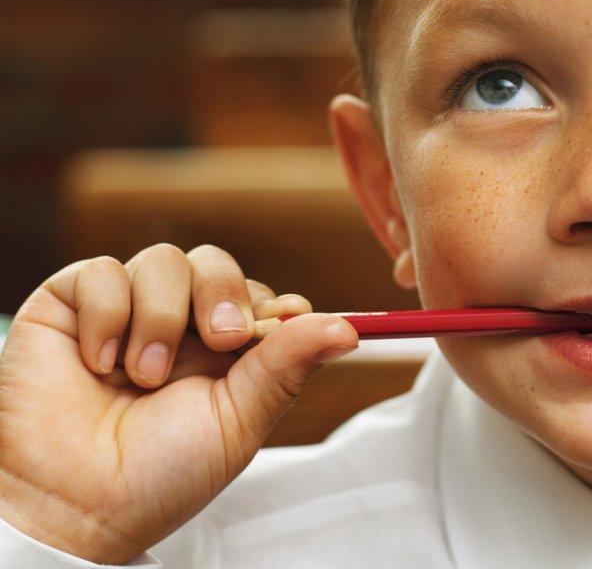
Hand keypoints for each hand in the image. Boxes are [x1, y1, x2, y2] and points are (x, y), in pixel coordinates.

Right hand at [0, 244, 357, 563]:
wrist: (74, 505)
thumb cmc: (160, 475)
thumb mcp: (238, 423)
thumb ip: (286, 367)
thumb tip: (347, 328)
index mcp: (225, 354)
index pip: (259, 298)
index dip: (273, 303)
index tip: (285, 317)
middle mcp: (179, 326)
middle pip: (216, 264)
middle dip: (224, 293)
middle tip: (219, 341)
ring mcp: (126, 312)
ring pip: (164, 260)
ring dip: (161, 316)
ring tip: (143, 377)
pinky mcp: (71, 306)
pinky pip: (101, 271)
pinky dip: (107, 314)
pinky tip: (100, 363)